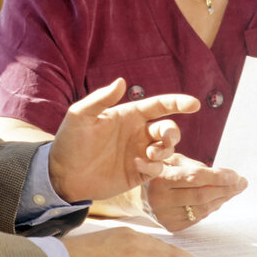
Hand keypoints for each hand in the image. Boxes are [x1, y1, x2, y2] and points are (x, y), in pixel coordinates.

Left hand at [50, 78, 199, 202]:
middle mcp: (138, 133)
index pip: (159, 106)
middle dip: (173, 132)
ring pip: (167, 149)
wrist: (62, 175)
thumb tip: (121, 81)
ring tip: (150, 154)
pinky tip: (138, 165)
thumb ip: (101, 99)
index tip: (194, 104)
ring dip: (165, 150)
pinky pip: (157, 169)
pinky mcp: (138, 173)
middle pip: (169, 128)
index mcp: (129, 115)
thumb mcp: (80, 116)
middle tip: (164, 139)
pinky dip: (154, 167)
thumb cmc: (69, 141)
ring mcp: (139, 153)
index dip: (178, 103)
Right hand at [146, 154, 247, 231]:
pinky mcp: (171, 226)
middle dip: (226, 189)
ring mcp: (165, 215)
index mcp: (161, 178)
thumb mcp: (173, 160)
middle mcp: (161, 199)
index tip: (236, 175)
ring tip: (235, 190)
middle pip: (202, 195)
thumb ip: (196, 166)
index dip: (217, 177)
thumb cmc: (162, 172)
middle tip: (242, 182)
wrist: (140, 195)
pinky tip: (219, 200)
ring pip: (202, 208)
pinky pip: (198, 217)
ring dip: (222, 199)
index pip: (195, 177)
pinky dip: (211, 208)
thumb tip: (226, 176)